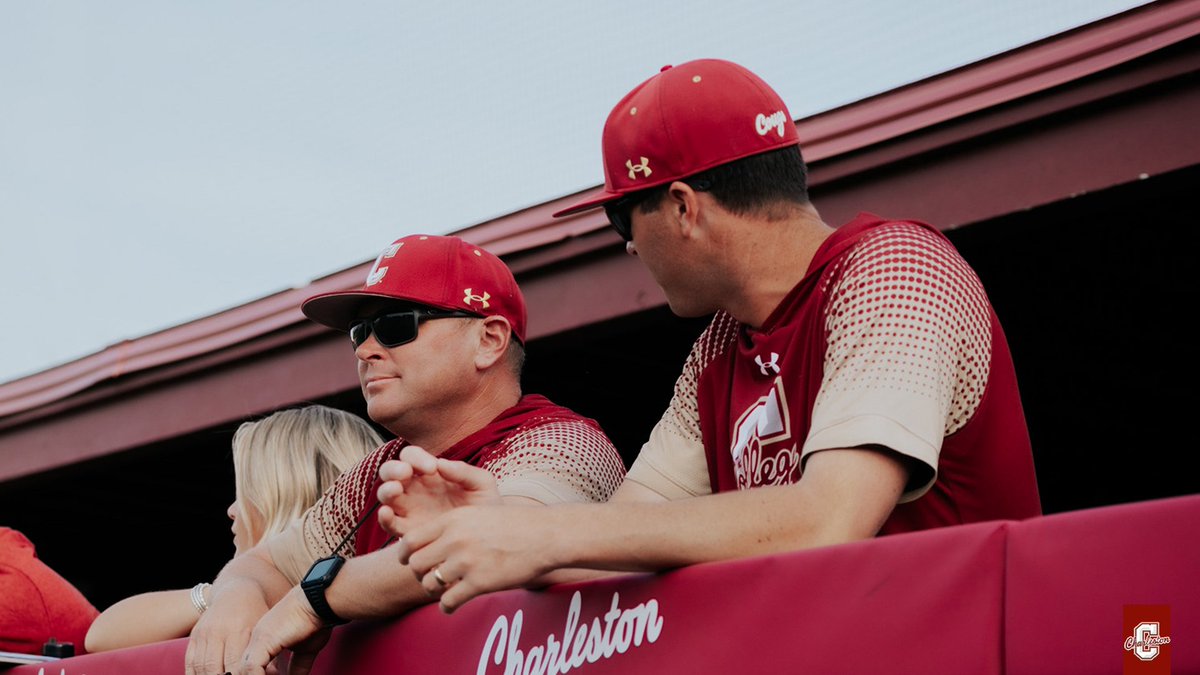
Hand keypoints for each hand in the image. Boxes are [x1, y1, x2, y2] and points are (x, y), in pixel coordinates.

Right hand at [185, 581, 270, 674]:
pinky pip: (190, 662)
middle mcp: (220, 632)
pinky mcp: (195, 635)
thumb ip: (268, 653)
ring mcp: (205, 634)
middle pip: (215, 669)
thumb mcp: (265, 629)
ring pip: (201, 667)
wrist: (237, 591)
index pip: (235, 666)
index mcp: (241, 630)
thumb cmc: (257, 614)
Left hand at [234, 587, 330, 674]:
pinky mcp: (263, 640)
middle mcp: (255, 639)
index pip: (249, 667)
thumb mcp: (305, 650)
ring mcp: (257, 639)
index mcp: (263, 640)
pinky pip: (250, 669)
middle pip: (240, 669)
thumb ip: (297, 666)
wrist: (319, 601)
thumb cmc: (315, 619)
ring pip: (242, 671)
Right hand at [376, 445, 501, 537]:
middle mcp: (416, 488)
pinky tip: (387, 513)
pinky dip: (383, 517)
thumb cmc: (486, 507)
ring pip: (385, 494)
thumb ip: (465, 472)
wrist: (489, 540)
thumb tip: (441, 463)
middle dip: (394, 469)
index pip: (412, 456)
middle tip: (406, 472)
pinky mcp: (408, 531)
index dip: (416, 457)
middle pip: (391, 471)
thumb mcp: (482, 485)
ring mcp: (409, 509)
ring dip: (386, 489)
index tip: (431, 467)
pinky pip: (389, 523)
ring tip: (396, 489)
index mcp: (431, 473)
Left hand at [396, 504, 555, 612]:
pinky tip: (453, 605)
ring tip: (445, 590)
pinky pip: (448, 601)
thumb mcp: (479, 513)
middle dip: (419, 574)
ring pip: (429, 584)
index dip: (406, 554)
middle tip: (430, 577)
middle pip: (415, 563)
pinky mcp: (479, 583)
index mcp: (453, 520)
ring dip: (433, 590)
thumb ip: (455, 525)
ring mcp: (466, 562)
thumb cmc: (516, 524)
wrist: (545, 535)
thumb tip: (435, 539)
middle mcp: (455, 539)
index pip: (410, 539)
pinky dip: (446, 607)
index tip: (410, 561)